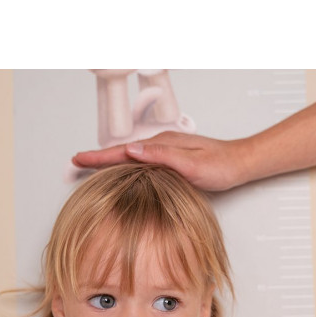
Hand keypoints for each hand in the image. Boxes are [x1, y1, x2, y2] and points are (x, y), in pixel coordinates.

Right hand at [72, 132, 249, 190]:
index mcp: (161, 146)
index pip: (122, 151)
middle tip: (76, 162)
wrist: (239, 163)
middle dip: (98, 157)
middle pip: (122, 152)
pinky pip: (141, 161)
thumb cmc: (219, 166)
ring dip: (110, 161)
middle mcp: (160, 146)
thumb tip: (131, 151)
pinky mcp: (171, 159)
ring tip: (92, 166)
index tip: (78, 159)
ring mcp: (165, 152)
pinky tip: (124, 170)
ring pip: (130, 156)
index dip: (99, 157)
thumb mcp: (190, 164)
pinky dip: (126, 164)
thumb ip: (162, 156)